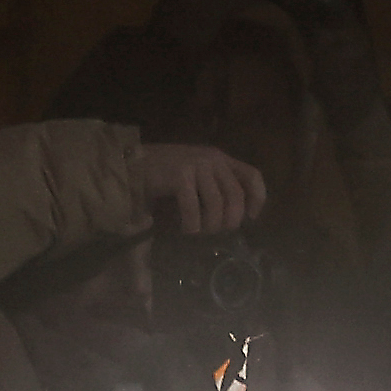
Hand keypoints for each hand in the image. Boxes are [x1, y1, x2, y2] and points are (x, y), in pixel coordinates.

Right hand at [133, 142, 267, 235]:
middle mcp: (212, 159)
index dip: (258, 198)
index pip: (253, 175)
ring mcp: (196, 165)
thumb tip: (236, 216)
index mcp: (220, 158)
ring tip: (199, 231)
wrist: (133, 165)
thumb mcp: (198, 176)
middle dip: (230, 221)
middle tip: (217, 231)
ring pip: (216, 204)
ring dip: (210, 225)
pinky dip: (192, 224)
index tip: (250, 217)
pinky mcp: (179, 175)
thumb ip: (216, 187)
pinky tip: (186, 229)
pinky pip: (193, 208)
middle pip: (235, 196)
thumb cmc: (166, 176)